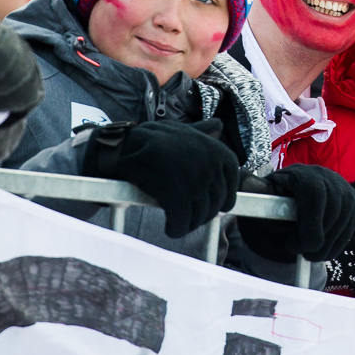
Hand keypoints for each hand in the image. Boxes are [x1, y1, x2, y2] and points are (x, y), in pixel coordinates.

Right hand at [83, 119, 240, 238]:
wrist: (123, 146)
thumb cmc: (152, 140)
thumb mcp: (182, 130)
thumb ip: (203, 131)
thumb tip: (219, 125)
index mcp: (218, 152)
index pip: (231, 190)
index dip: (220, 203)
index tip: (208, 208)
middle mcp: (212, 166)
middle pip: (215, 206)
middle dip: (201, 216)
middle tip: (188, 219)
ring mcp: (196, 181)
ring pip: (199, 217)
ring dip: (188, 225)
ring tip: (178, 222)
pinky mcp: (178, 196)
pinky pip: (182, 223)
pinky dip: (176, 230)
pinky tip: (170, 228)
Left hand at [237, 164, 354, 262]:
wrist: (292, 198)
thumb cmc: (273, 201)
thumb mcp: (261, 198)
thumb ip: (254, 192)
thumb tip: (242, 180)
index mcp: (300, 173)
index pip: (314, 192)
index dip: (308, 223)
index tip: (293, 246)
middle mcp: (325, 175)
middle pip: (332, 207)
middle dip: (318, 238)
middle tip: (302, 254)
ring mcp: (342, 187)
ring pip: (344, 217)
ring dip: (329, 243)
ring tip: (310, 255)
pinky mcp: (353, 201)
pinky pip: (352, 223)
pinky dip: (339, 242)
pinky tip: (324, 250)